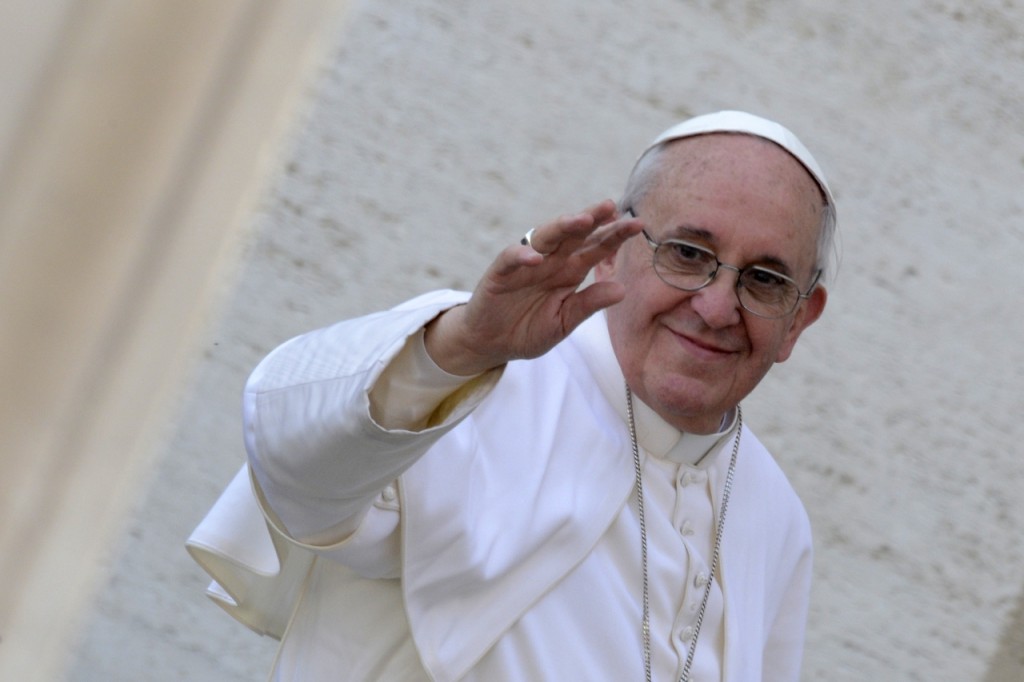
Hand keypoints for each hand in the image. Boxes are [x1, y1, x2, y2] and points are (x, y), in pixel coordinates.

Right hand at [424, 199, 642, 375]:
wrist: (491, 344)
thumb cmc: (528, 330)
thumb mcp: (564, 323)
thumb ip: (588, 305)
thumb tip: (622, 290)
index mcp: (569, 272)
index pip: (595, 249)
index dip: (614, 236)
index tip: (637, 225)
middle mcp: (550, 262)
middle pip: (573, 235)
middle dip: (591, 220)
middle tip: (611, 207)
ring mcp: (524, 265)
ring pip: (544, 238)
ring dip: (561, 227)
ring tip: (580, 220)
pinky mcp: (499, 274)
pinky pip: (510, 258)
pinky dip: (521, 256)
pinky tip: (536, 257)